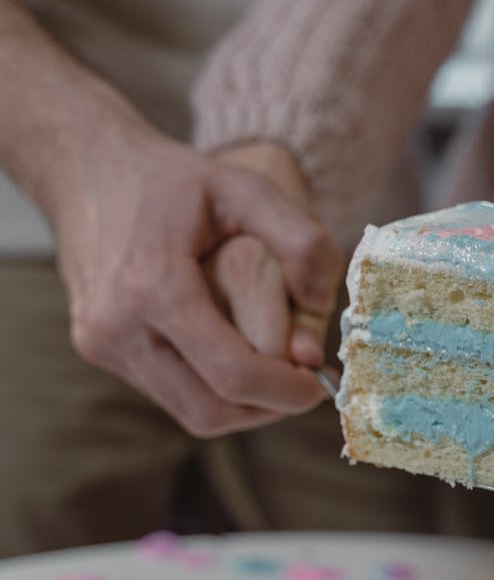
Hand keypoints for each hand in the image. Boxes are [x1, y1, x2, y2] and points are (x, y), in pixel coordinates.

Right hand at [51, 114, 339, 436]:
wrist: (87, 168)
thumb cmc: (173, 178)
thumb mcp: (247, 189)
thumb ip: (300, 241)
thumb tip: (320, 306)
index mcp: (155, 285)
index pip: (233, 374)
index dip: (285, 392)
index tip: (319, 385)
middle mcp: (118, 324)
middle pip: (208, 411)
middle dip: (266, 409)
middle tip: (303, 388)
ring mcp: (100, 341)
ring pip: (185, 410)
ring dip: (238, 405)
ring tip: (276, 374)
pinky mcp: (95, 347)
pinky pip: (163, 391)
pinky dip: (207, 388)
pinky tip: (234, 356)